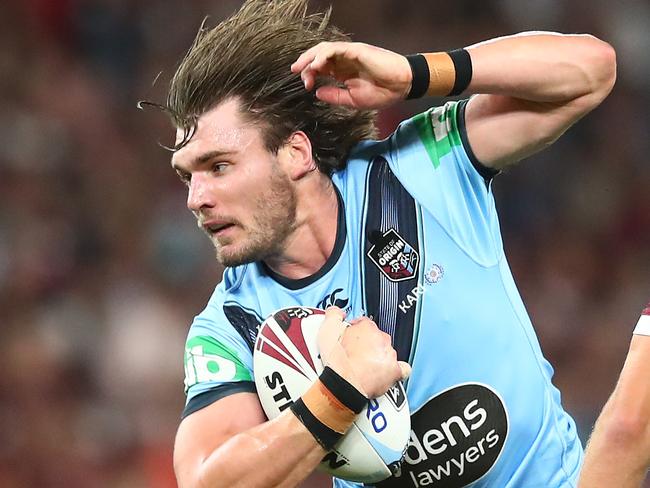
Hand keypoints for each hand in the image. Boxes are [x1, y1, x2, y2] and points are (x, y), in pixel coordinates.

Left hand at [291, 42, 411, 108]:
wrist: (402, 86)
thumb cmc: (382, 93)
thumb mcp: (353, 100)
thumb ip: (334, 96)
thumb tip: (316, 93)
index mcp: (342, 72)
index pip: (320, 69)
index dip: (309, 75)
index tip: (307, 87)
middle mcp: (344, 61)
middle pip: (318, 56)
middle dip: (304, 63)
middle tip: (294, 72)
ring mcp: (349, 54)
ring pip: (323, 49)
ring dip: (310, 57)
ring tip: (301, 67)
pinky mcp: (356, 50)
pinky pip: (335, 49)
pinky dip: (323, 55)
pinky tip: (317, 64)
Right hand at [318, 307, 410, 398]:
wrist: (343, 385)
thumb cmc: (336, 362)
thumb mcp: (326, 331)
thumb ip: (333, 316)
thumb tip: (336, 312)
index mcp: (367, 328)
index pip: (365, 323)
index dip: (356, 331)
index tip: (351, 338)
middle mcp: (381, 339)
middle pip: (377, 337)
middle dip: (368, 344)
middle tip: (356, 353)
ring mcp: (389, 355)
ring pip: (387, 352)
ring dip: (379, 357)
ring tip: (367, 366)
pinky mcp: (394, 372)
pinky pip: (402, 369)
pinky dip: (396, 371)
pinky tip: (387, 374)